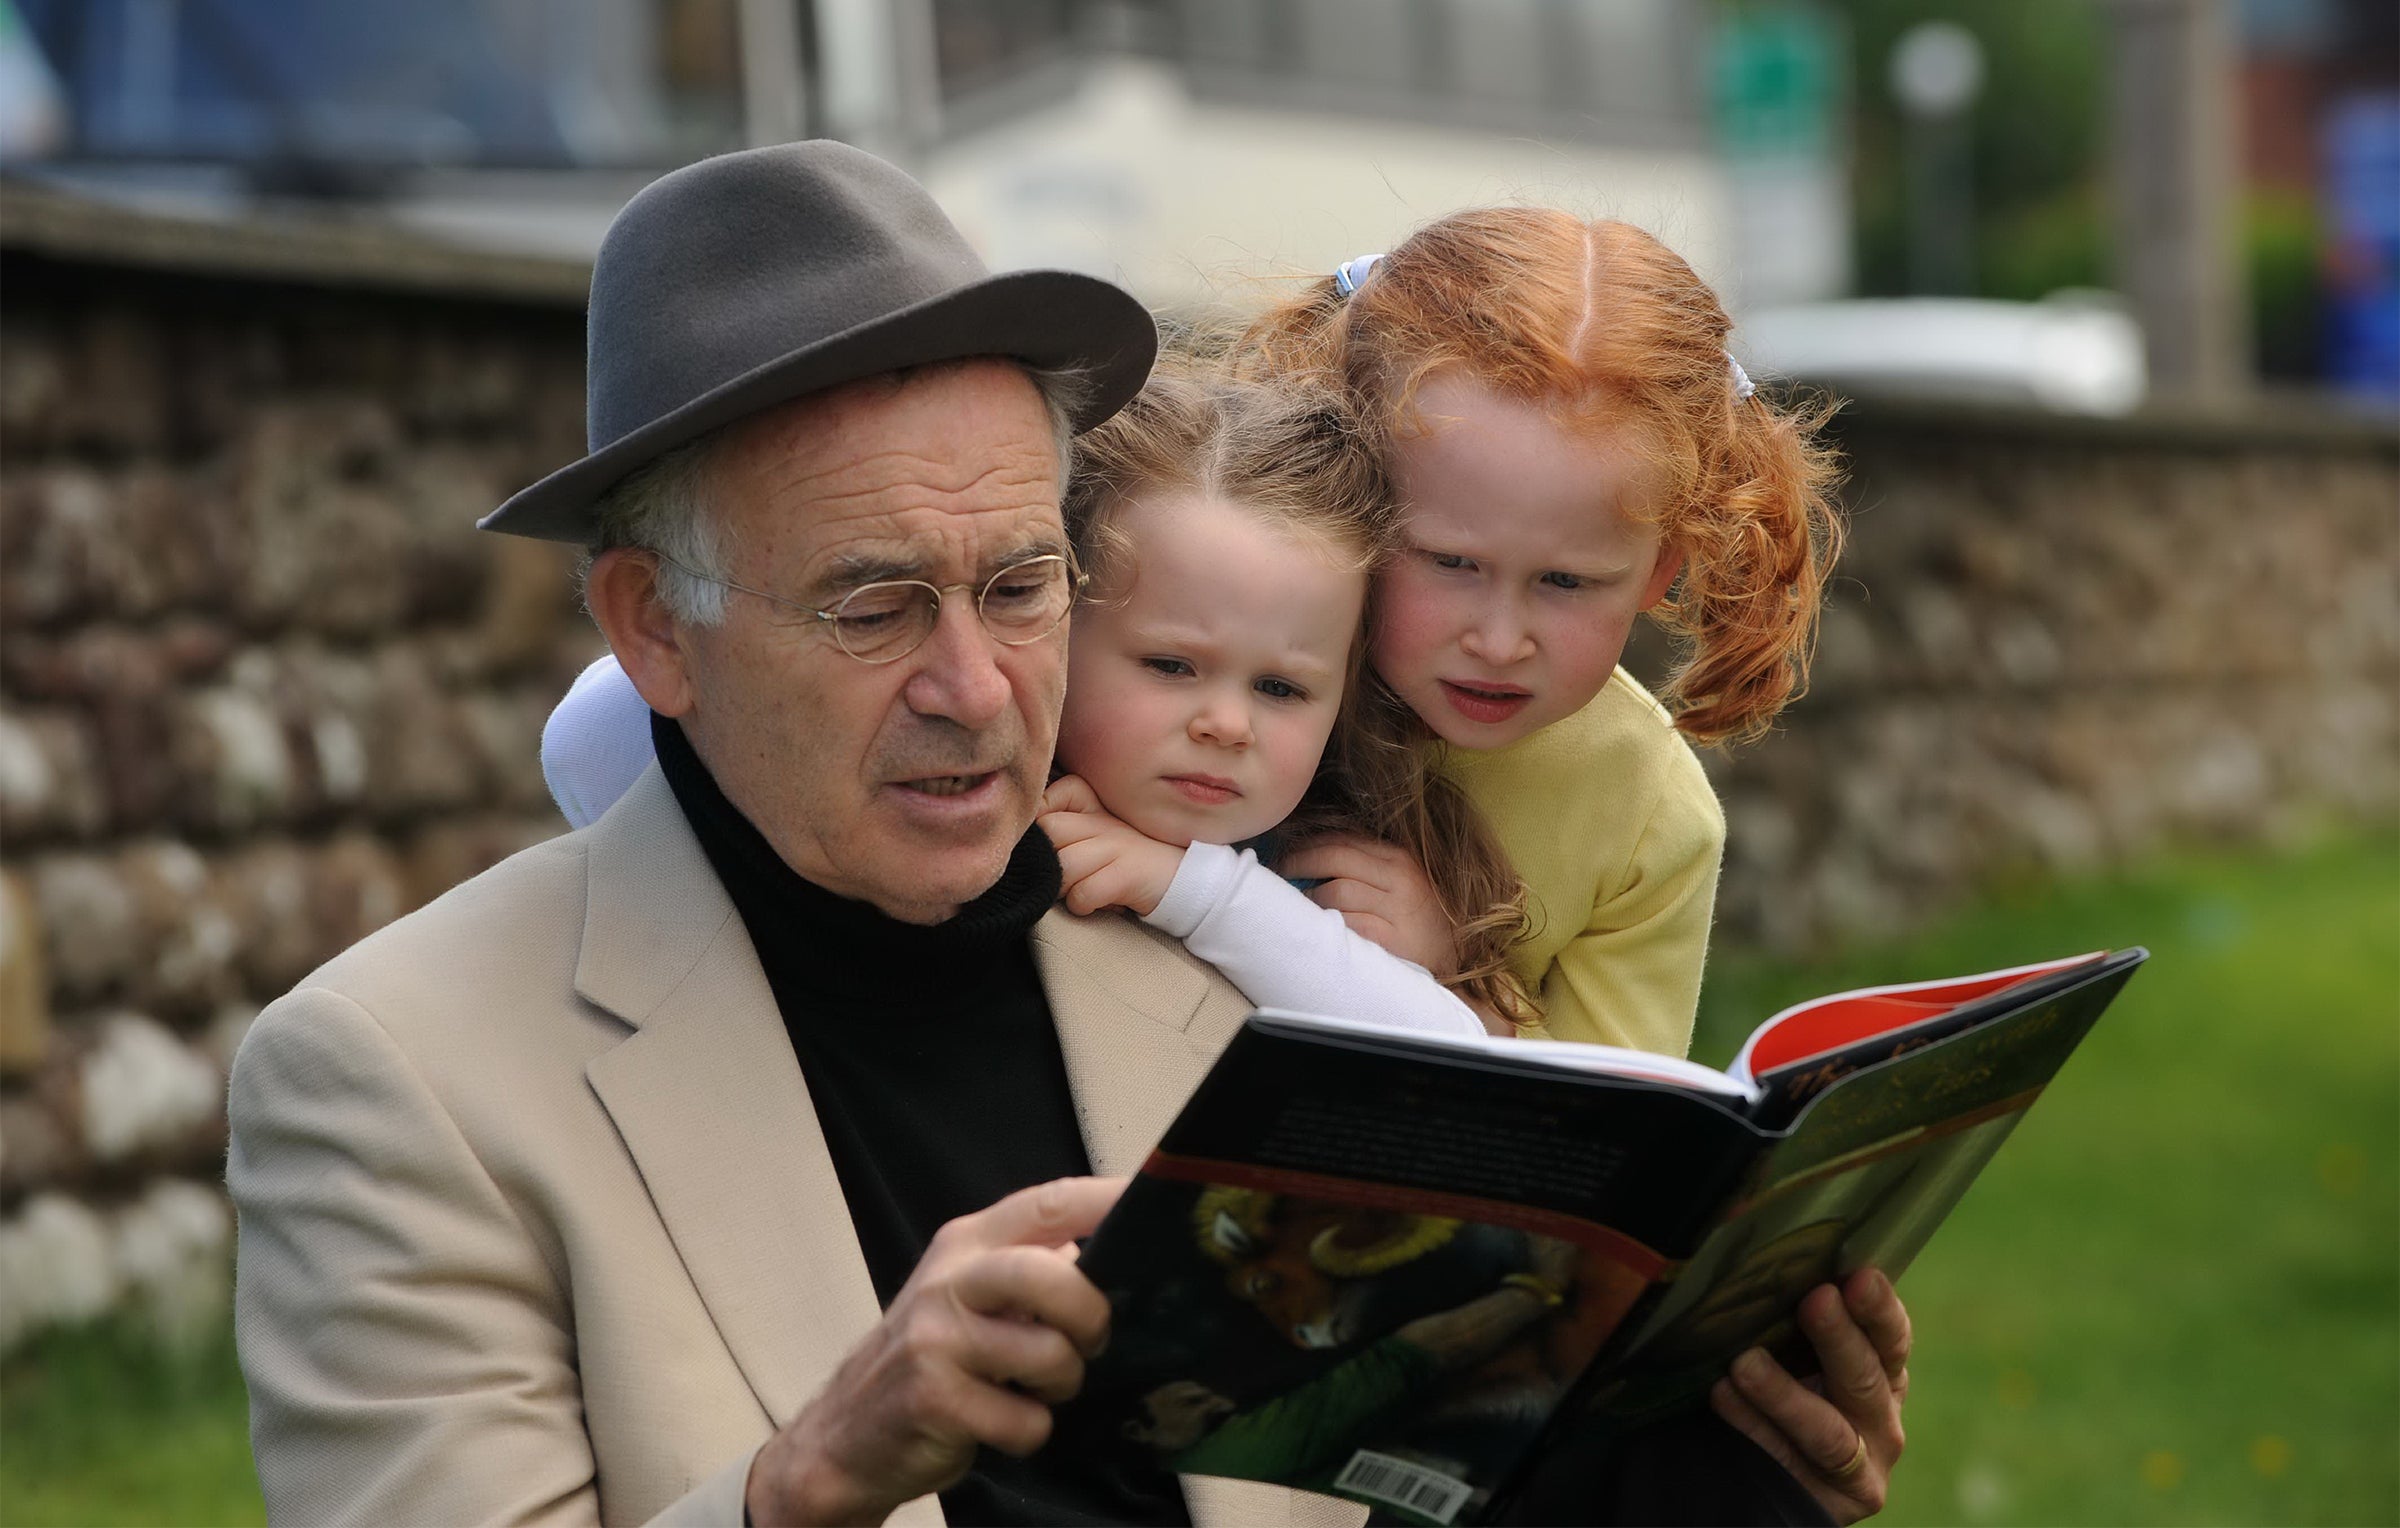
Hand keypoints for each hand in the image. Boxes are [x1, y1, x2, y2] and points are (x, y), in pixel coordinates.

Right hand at [744, 1177, 1123, 1525]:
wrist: (848, 1433)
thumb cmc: (933, 1357)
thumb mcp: (973, 1294)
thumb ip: (1034, 1267)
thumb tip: (1121, 1255)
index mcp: (969, 1242)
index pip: (1049, 1203)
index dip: (1109, 1202)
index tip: (1158, 1208)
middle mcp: (951, 1281)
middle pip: (1051, 1274)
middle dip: (1090, 1313)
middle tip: (1091, 1338)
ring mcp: (937, 1339)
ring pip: (1049, 1354)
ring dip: (1062, 1384)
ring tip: (1037, 1389)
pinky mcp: (934, 1398)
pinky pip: (1026, 1421)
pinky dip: (1030, 1431)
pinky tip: (1002, 1423)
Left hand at [1038, 775, 1184, 917]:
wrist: (1181, 879)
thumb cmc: (1127, 861)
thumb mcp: (1096, 835)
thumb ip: (1063, 828)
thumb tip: (1022, 846)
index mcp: (1094, 806)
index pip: (1048, 800)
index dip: (1038, 822)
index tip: (1048, 845)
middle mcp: (1104, 821)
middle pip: (1049, 832)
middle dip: (1045, 862)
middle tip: (1058, 876)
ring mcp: (1117, 845)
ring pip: (1063, 865)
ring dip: (1063, 888)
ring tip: (1079, 890)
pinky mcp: (1128, 874)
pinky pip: (1084, 893)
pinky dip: (1083, 905)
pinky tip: (1097, 902)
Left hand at [1277, 834, 1458, 976]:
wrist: (1456, 959)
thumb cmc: (1419, 920)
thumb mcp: (1401, 884)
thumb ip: (1367, 868)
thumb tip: (1313, 855)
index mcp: (1399, 858)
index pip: (1344, 839)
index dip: (1309, 843)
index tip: (1286, 851)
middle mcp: (1400, 877)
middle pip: (1336, 857)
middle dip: (1299, 861)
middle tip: (1279, 872)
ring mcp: (1397, 909)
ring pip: (1337, 890)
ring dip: (1309, 896)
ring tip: (1297, 904)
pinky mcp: (1392, 939)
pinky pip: (1348, 923)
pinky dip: (1327, 922)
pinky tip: (1317, 927)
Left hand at [1708, 1268, 1911, 1523]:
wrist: (1765, 1478)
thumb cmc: (1781, 1392)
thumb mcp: (1797, 1353)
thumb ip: (1797, 1319)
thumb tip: (1765, 1250)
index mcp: (1883, 1375)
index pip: (1892, 1339)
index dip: (1879, 1309)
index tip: (1857, 1275)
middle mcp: (1880, 1421)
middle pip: (1866, 1380)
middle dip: (1839, 1338)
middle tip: (1814, 1300)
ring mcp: (1859, 1469)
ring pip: (1828, 1432)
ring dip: (1784, 1394)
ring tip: (1742, 1363)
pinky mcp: (1826, 1504)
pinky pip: (1787, 1464)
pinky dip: (1752, 1429)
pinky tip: (1722, 1398)